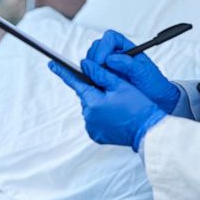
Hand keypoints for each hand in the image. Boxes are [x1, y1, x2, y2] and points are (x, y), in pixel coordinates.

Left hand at [48, 59, 166, 150]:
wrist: (147, 131)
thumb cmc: (137, 106)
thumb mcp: (120, 85)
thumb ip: (99, 74)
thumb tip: (84, 64)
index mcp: (93, 102)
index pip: (75, 82)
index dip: (62, 72)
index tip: (51, 64)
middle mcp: (88, 116)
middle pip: (86, 95)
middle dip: (95, 90)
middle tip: (113, 91)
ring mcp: (91, 127)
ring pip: (90, 107)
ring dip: (99, 103)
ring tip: (117, 105)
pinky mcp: (96, 135)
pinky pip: (94, 120)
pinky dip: (101, 115)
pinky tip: (114, 114)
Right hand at [87, 30, 180, 113]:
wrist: (156, 99)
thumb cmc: (153, 84)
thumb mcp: (144, 73)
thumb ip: (129, 64)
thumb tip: (112, 59)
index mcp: (127, 48)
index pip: (110, 38)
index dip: (104, 48)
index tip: (103, 62)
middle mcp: (116, 55)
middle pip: (98, 46)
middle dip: (95, 58)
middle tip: (97, 71)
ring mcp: (109, 66)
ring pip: (92, 59)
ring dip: (91, 67)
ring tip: (97, 79)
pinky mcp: (104, 76)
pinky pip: (92, 72)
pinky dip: (91, 76)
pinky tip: (96, 84)